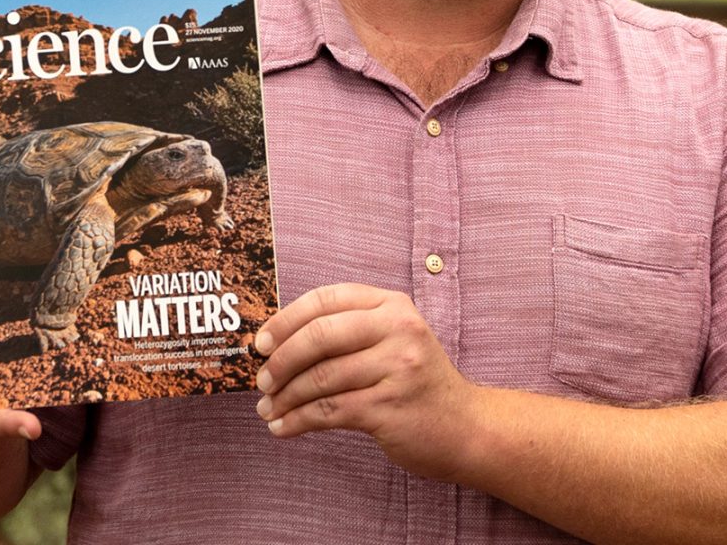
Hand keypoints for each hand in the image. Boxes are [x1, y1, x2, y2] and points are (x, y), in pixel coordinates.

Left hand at [254, 283, 480, 479]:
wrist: (465, 426)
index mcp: (393, 306)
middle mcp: (398, 330)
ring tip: (268, 410)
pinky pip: (329, 411)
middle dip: (280, 360)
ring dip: (284, 397)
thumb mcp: (393, 340)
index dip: (285, 319)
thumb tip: (279, 341)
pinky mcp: (390, 407)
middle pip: (320, 336)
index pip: (326, 299)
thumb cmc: (416, 382)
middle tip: (261, 381)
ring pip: (320, 378)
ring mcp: (397, 368)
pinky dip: (298, 421)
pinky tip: (283, 427)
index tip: (261, 342)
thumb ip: (349, 331)